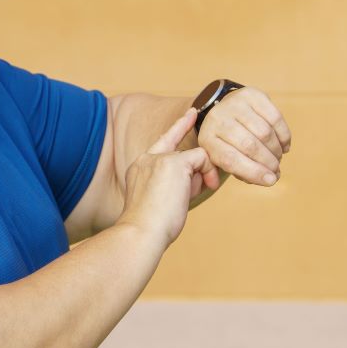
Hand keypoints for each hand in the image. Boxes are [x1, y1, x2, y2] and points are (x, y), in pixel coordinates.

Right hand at [117, 108, 221, 248]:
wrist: (141, 232)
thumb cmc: (151, 226)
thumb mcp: (159, 200)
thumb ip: (174, 185)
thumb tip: (199, 178)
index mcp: (139, 168)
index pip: (162, 143)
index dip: (177, 128)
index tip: (190, 114)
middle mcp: (146, 159)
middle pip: (181, 151)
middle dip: (193, 161)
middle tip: (197, 144)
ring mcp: (160, 159)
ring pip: (194, 157)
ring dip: (200, 177)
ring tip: (193, 195)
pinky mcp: (174, 163)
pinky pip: (202, 158)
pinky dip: (207, 173)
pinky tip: (205, 187)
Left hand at [196, 86, 291, 185]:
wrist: (223, 109)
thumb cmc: (225, 141)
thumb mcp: (219, 157)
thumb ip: (232, 172)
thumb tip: (251, 181)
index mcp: (207, 139)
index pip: (230, 159)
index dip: (253, 172)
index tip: (270, 181)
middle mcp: (218, 118)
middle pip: (249, 145)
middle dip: (268, 162)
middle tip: (276, 171)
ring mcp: (235, 104)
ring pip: (264, 132)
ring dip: (276, 150)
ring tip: (278, 158)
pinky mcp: (252, 94)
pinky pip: (275, 117)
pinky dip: (283, 135)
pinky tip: (284, 145)